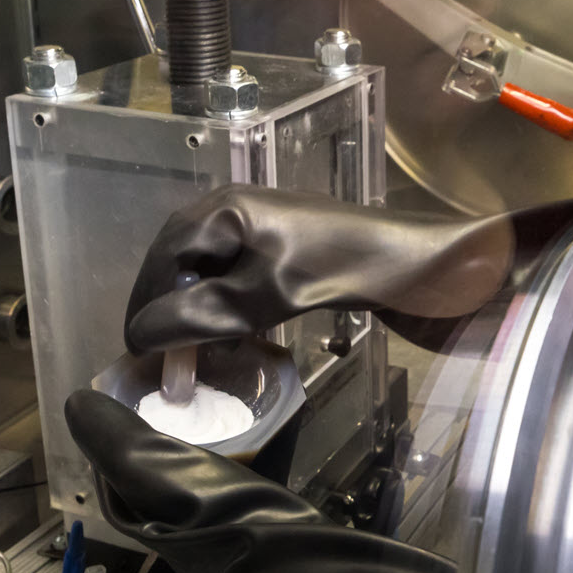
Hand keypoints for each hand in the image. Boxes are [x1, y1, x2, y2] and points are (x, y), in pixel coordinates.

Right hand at [123, 186, 517, 352]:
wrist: (433, 264)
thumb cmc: (350, 268)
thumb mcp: (265, 295)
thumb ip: (199, 316)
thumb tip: (138, 337)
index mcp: (226, 207)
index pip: (164, 258)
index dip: (146, 308)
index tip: (140, 358)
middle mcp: (240, 210)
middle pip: (182, 265)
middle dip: (168, 313)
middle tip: (164, 365)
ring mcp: (268, 231)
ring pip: (212, 277)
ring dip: (198, 316)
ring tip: (193, 360)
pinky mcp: (293, 256)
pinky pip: (241, 284)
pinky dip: (230, 314)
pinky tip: (236, 343)